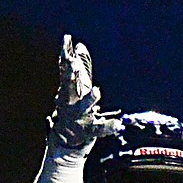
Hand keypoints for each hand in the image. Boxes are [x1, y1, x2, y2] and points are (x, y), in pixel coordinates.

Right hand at [47, 34, 122, 152]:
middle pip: (68, 88)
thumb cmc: (71, 107)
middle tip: (73, 66)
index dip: (65, 58)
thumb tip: (78, 46)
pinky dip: (108, 126)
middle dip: (70, 77)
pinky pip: (99, 128)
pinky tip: (117, 124)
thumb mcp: (73, 88)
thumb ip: (77, 67)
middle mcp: (70, 103)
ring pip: (84, 106)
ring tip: (96, 90)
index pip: (65, 72)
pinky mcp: (89, 130)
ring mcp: (79, 116)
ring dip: (89, 98)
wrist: (65, 139)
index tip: (66, 43)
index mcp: (67, 91)